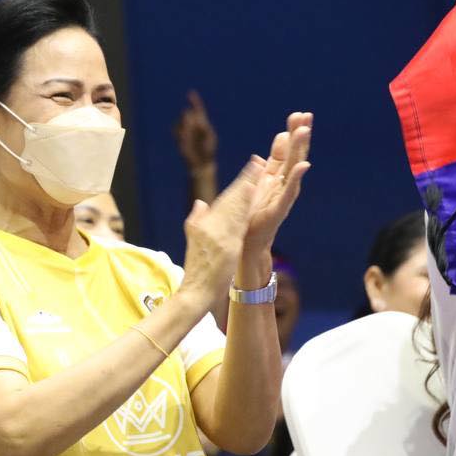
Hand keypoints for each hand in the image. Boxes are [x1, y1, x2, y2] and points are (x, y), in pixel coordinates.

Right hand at [173, 90, 217, 171]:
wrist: (202, 162)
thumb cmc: (208, 150)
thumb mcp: (210, 136)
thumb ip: (203, 127)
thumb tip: (194, 120)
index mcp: (202, 123)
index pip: (198, 109)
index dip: (194, 101)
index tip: (190, 93)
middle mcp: (193, 125)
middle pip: (189, 114)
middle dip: (191, 118)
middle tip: (195, 125)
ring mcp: (186, 131)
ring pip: (181, 121)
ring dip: (185, 124)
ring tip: (189, 131)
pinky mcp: (179, 138)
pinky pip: (176, 130)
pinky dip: (179, 131)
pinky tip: (183, 136)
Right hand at [178, 158, 263, 310]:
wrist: (195, 292)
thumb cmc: (197, 271)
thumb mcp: (194, 241)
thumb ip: (197, 220)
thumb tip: (201, 203)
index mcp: (204, 225)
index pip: (224, 202)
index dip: (238, 186)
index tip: (250, 171)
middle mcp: (210, 227)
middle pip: (231, 200)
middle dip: (246, 180)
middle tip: (260, 163)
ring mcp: (218, 236)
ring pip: (237, 207)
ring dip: (249, 188)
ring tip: (260, 171)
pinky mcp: (226, 245)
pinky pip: (239, 221)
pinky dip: (245, 205)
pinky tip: (253, 192)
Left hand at [242, 112, 311, 254]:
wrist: (249, 241)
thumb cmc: (253, 214)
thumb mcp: (259, 184)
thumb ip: (268, 165)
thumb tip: (273, 144)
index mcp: (277, 177)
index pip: (288, 150)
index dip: (293, 133)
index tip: (298, 114)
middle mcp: (284, 184)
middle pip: (294, 154)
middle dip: (300, 134)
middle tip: (306, 114)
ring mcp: (284, 195)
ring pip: (294, 168)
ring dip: (300, 149)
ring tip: (305, 130)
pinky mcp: (280, 208)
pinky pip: (290, 191)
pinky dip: (296, 177)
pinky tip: (303, 164)